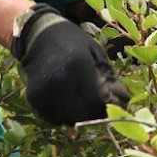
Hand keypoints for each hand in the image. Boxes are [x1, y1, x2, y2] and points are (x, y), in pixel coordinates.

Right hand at [10, 4, 130, 124]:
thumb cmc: (75, 44)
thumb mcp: (97, 54)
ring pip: (68, 120)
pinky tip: (67, 101)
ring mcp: (43, 91)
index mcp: (78, 65)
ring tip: (82, 100)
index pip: (96, 102)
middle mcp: (58, 81)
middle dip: (95, 114)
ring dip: (79, 117)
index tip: (112, 103)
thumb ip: (110, 80)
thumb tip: (122, 106)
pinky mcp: (33, 98)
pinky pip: (53, 118)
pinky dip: (64, 115)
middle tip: (98, 104)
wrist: (41, 36)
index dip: (108, 108)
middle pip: (82, 115)